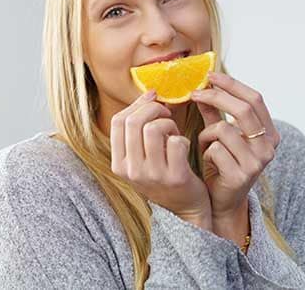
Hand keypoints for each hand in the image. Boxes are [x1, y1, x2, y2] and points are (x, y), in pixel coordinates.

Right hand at [110, 90, 211, 228]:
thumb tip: (149, 94)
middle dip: (154, 109)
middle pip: (134, 122)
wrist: (186, 210)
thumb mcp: (141, 159)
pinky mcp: (175, 177)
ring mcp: (152, 175)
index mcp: (118, 164)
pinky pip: (176, 142)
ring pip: (154, 129)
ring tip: (174, 132)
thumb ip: (137, 133)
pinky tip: (183, 146)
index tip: (153, 98)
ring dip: (168, 124)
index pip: (118, 121)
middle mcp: (131, 171)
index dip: (136, 104)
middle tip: (166, 113)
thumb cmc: (164, 175)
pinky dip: (182, 138)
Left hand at [190, 72, 280, 221]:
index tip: (210, 75)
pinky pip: (214, 150)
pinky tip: (207, 161)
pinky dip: (204, 151)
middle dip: (216, 97)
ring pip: (223, 130)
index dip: (232, 84)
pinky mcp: (241, 176)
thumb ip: (214, 112)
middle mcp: (268, 146)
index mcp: (268, 132)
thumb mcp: (218, 134)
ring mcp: (257, 162)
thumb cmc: (220, 163)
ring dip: (206, 134)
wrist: (222, 199)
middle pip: (243, 109)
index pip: (254, 99)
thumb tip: (203, 86)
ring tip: (205, 145)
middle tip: (194, 92)